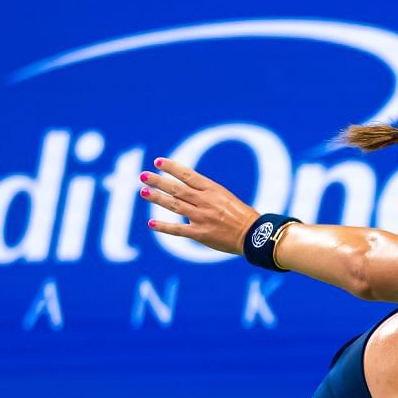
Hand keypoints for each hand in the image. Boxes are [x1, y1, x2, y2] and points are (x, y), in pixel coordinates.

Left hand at [138, 159, 261, 255]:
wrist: (254, 235)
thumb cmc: (241, 215)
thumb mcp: (225, 197)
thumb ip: (205, 193)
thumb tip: (184, 189)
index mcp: (212, 189)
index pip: (188, 174)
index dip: (171, 167)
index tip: (158, 162)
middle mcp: (205, 201)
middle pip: (177, 189)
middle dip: (159, 181)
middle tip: (143, 176)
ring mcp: (202, 217)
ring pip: (174, 205)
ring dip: (157, 198)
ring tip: (143, 192)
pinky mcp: (201, 233)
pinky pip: (178, 230)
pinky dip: (164, 227)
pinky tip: (151, 224)